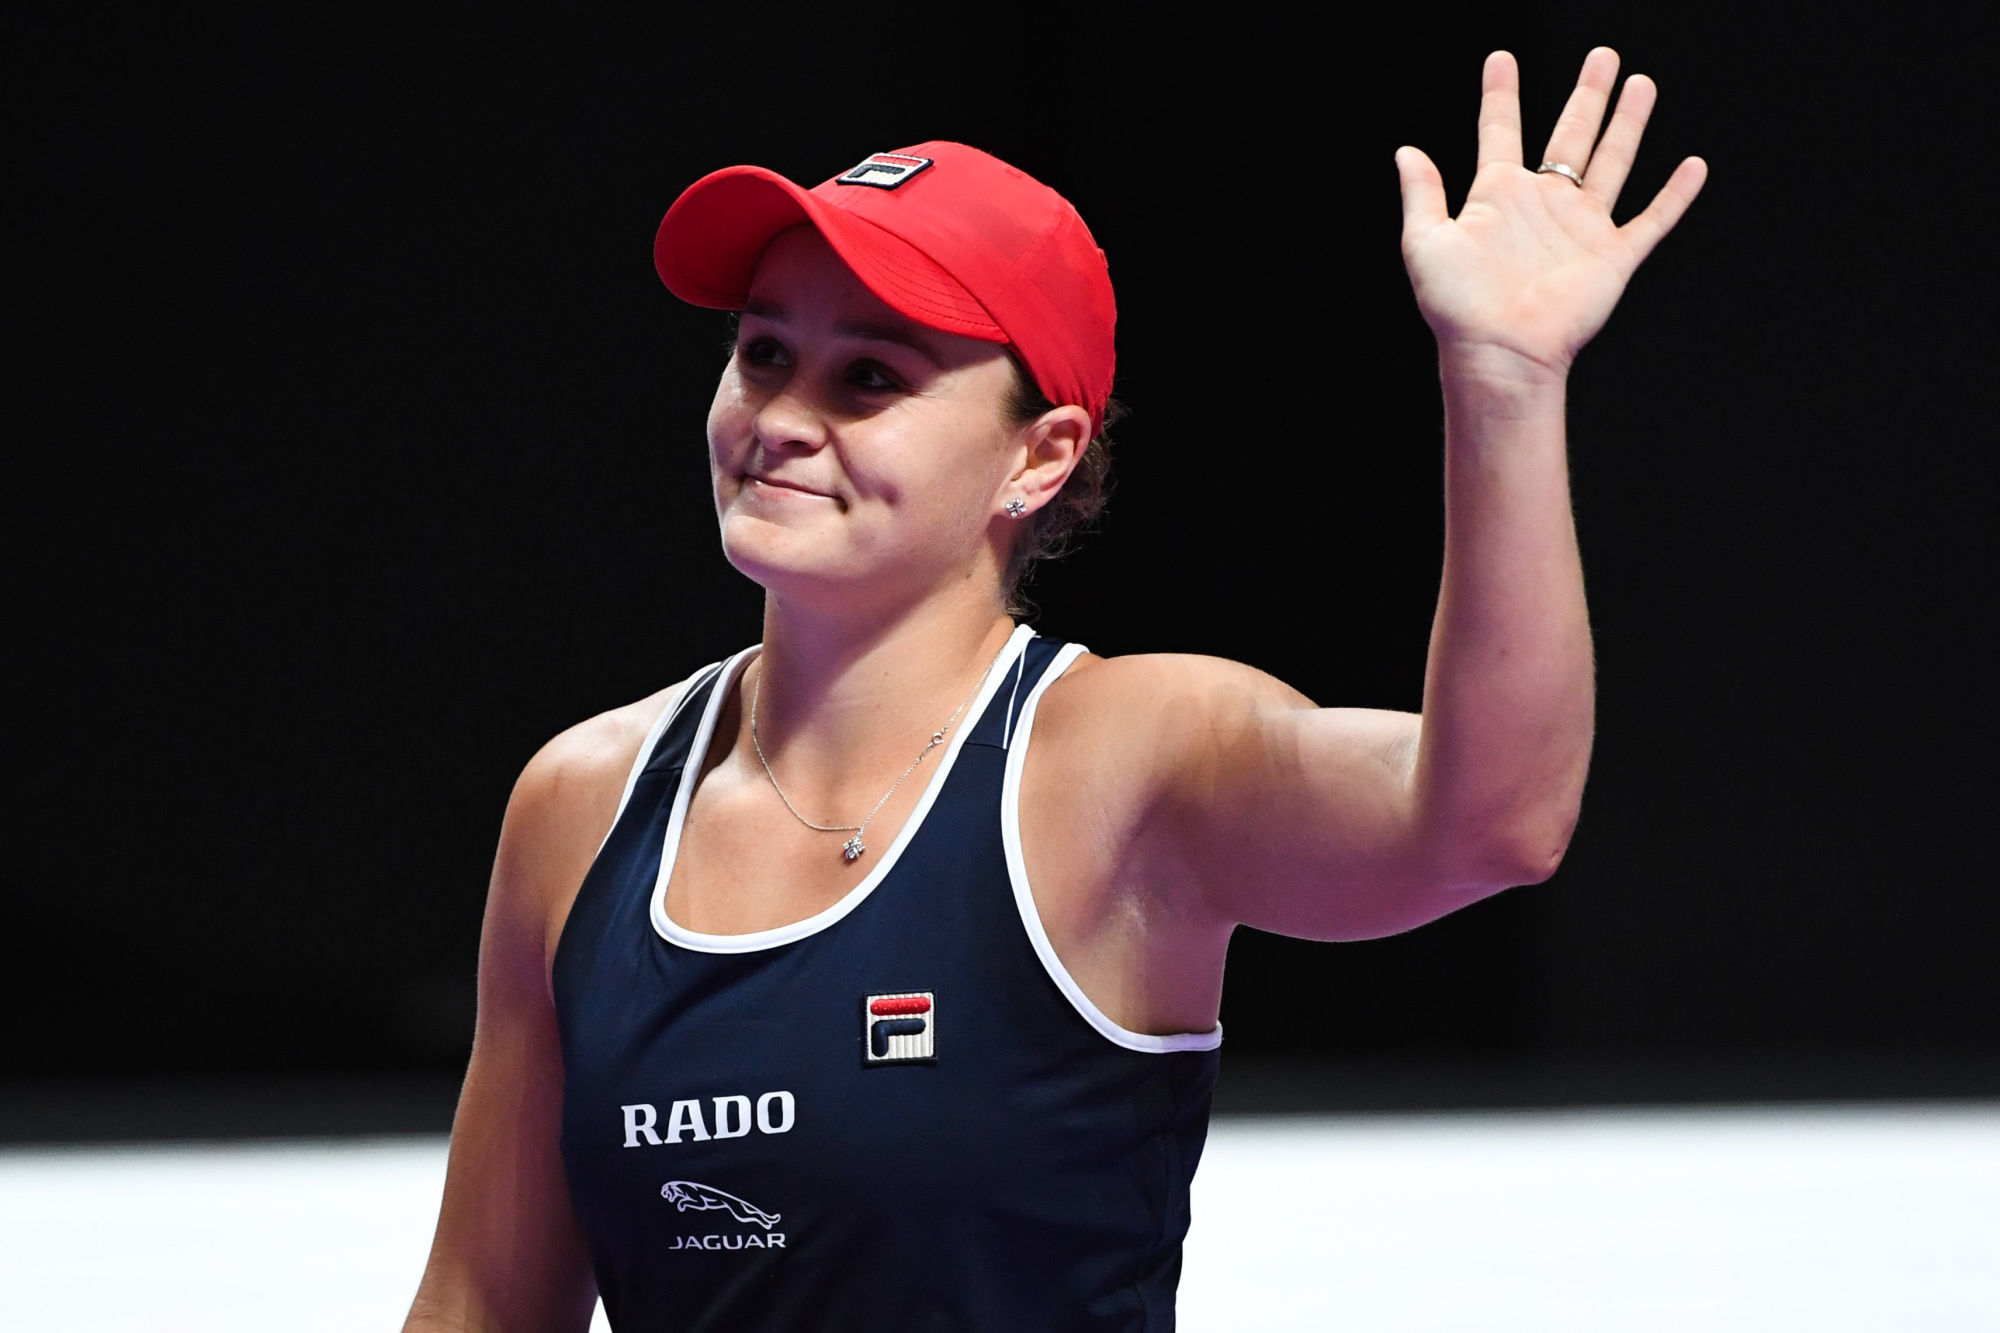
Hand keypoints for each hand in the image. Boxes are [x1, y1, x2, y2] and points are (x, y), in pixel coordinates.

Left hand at [1396, 48, 1707, 381]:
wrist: (1499, 349)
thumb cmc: (1457, 305)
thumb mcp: (1425, 241)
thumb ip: (1422, 193)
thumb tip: (1405, 152)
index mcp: (1498, 196)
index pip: (1500, 131)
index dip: (1500, 94)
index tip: (1500, 58)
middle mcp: (1543, 205)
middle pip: (1571, 135)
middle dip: (1588, 95)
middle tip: (1603, 56)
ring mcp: (1581, 229)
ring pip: (1613, 162)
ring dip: (1627, 123)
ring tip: (1640, 84)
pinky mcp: (1613, 257)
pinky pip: (1652, 220)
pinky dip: (1675, 195)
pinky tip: (1693, 165)